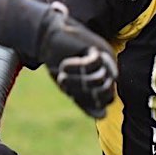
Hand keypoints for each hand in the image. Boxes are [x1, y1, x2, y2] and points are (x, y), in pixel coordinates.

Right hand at [36, 2, 116, 117]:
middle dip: (84, 94)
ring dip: (77, 82)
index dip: (89, 102)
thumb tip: (103, 115)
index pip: (107, 100)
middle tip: (64, 86)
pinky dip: (75, 67)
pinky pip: (92, 64)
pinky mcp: (96, 47)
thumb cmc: (59, 63)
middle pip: (107, 92)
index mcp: (105, 78)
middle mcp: (109, 67)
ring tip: (61, 77)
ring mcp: (105, 57)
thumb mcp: (72, 87)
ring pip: (100, 80)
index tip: (70, 94)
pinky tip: (64, 65)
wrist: (46, 39)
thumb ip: (86, 101)